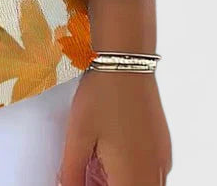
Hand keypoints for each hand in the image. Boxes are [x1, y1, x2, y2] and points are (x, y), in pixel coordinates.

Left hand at [59, 70, 171, 184]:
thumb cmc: (101, 95)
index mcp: (133, 175)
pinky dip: (130, 171)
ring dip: (118, 180)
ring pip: (140, 182)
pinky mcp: (162, 145)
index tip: (79, 179)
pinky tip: (108, 152)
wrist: (125, 60)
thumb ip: (72, 171)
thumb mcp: (77, 135)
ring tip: (94, 160)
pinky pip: (148, 172)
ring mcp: (161, 158)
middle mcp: (154, 171)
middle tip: (84, 170)